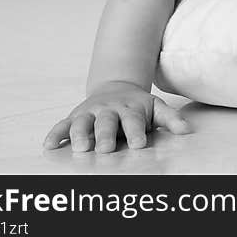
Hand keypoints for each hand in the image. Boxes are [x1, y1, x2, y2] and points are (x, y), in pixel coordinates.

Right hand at [43, 81, 190, 152]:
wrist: (115, 88)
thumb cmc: (138, 106)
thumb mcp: (156, 107)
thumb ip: (170, 119)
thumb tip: (187, 130)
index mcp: (130, 110)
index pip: (134, 121)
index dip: (136, 132)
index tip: (139, 144)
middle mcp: (108, 111)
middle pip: (107, 123)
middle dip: (105, 135)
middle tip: (105, 148)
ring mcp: (90, 113)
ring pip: (82, 123)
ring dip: (79, 135)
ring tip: (80, 147)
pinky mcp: (74, 117)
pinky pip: (62, 125)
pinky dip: (55, 134)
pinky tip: (48, 145)